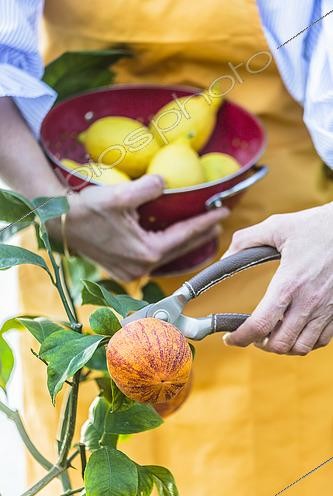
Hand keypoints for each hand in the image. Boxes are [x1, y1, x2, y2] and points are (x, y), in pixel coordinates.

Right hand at [50, 175, 227, 280]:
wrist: (60, 223)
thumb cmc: (87, 209)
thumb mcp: (120, 195)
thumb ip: (148, 188)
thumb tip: (165, 181)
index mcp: (145, 252)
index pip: (185, 235)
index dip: (206, 222)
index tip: (223, 212)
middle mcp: (141, 267)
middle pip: (180, 250)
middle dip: (202, 235)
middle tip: (219, 222)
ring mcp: (131, 272)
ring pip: (167, 256)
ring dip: (186, 243)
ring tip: (202, 231)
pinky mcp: (122, 270)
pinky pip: (153, 259)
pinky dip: (167, 248)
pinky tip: (173, 240)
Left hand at [222, 203, 332, 354]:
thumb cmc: (317, 226)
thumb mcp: (277, 226)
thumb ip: (246, 240)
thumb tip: (225, 256)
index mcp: (289, 283)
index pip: (260, 324)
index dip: (240, 337)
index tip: (229, 338)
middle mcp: (308, 302)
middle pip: (280, 344)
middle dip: (260, 344)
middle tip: (252, 333)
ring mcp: (327, 309)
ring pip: (301, 347)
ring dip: (283, 346)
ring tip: (273, 333)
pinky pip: (321, 341)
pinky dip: (304, 342)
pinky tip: (296, 329)